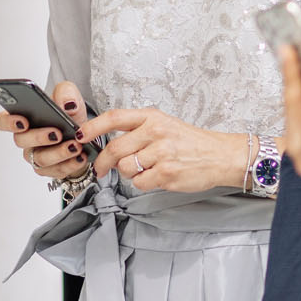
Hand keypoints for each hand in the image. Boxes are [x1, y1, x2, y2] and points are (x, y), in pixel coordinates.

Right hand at [0, 82, 91, 183]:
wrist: (84, 135)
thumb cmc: (69, 115)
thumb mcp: (70, 97)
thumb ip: (66, 92)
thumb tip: (67, 103)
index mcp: (23, 117)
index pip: (2, 121)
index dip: (9, 122)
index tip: (23, 121)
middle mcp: (25, 138)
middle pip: (21, 141)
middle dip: (39, 137)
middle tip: (57, 133)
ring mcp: (35, 155)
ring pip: (40, 159)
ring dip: (59, 152)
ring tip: (75, 145)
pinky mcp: (48, 169)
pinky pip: (56, 170)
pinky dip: (70, 164)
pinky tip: (81, 156)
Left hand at [81, 108, 243, 193]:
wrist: (220, 155)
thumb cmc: (190, 142)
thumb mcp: (164, 124)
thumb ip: (137, 130)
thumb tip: (108, 144)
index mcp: (152, 117)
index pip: (115, 118)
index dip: (93, 127)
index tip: (80, 136)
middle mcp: (156, 132)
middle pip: (115, 148)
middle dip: (103, 162)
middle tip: (101, 169)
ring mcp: (162, 154)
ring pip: (126, 168)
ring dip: (128, 173)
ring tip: (144, 169)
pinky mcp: (167, 174)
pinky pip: (140, 183)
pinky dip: (143, 183)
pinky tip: (156, 176)